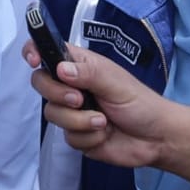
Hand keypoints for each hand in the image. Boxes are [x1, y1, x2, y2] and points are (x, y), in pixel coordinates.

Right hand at [22, 39, 166, 168]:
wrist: (156, 139)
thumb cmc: (140, 103)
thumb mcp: (115, 82)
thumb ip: (88, 74)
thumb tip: (60, 69)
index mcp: (79, 66)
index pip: (46, 51)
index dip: (33, 52)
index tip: (33, 61)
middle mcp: (70, 86)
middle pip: (41, 83)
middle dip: (57, 94)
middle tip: (79, 99)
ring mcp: (72, 111)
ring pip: (53, 114)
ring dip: (80, 121)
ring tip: (104, 121)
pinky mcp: (76, 134)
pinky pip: (68, 137)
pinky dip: (88, 137)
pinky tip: (105, 134)